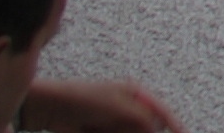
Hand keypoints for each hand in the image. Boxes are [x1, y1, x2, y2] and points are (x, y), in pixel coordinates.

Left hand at [20, 80, 184, 131]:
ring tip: (98, 129)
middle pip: (144, 128)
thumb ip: (142, 119)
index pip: (161, 111)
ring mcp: (112, 122)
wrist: (50, 109)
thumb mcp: (119, 107)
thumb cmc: (84, 99)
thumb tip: (157, 129)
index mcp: (136, 94)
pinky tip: (95, 132)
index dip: (173, 125)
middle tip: (113, 131)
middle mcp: (126, 108)